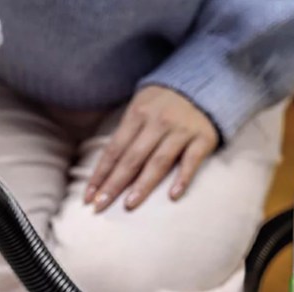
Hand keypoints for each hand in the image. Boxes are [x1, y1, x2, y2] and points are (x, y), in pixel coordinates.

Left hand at [85, 85, 217, 211]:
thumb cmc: (165, 102)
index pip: (114, 150)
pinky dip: (183, 178)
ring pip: (159, 162)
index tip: (88, 197)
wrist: (205, 82)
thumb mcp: (140, 106)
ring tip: (129, 204)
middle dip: (114, 184)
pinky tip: (173, 196)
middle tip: (101, 206)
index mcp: (138, 114)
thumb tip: (106, 167)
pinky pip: (191, 161)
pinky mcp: (203, 138)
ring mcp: (181, 131)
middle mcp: (158, 123)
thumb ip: (127, 133)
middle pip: (132, 159)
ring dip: (142, 185)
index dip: (100, 174)